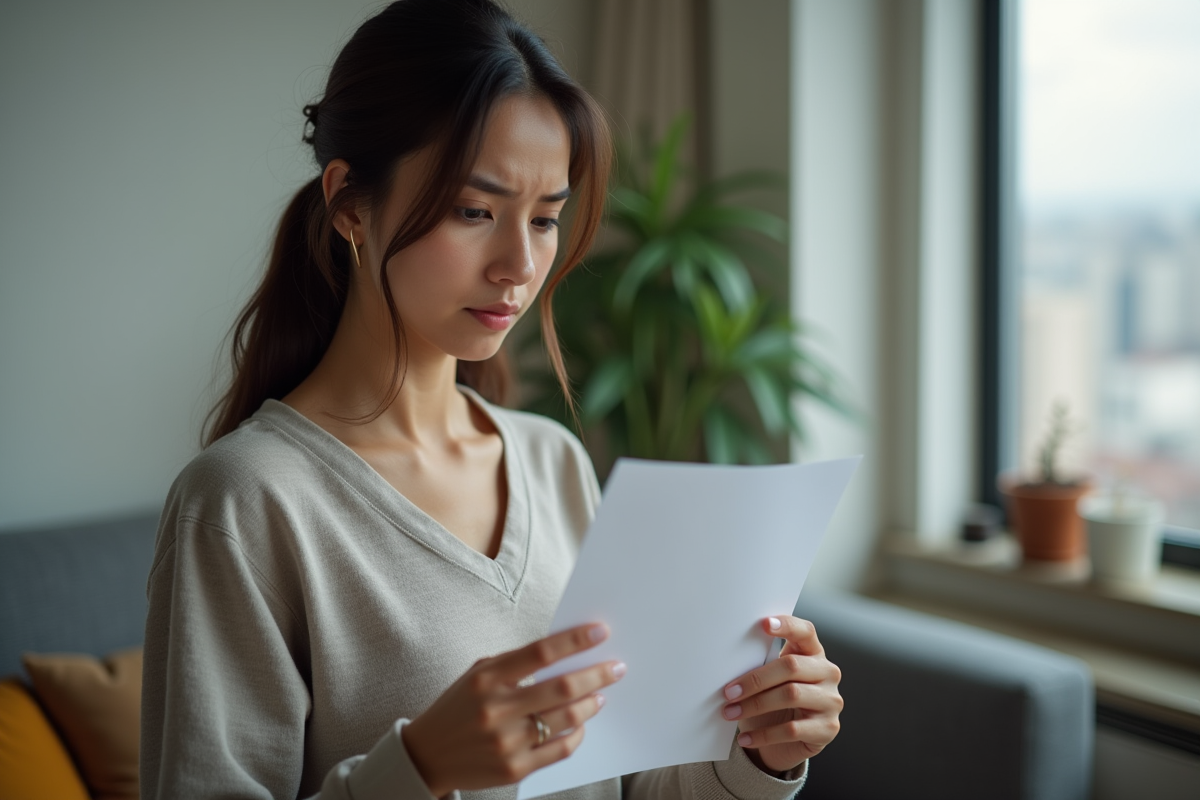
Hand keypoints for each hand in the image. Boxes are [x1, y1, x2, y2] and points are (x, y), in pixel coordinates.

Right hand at [402, 623, 625, 795]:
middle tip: (616, 667)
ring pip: (567, 719)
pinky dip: (578, 733)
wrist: (428, 755)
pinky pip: (560, 748)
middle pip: (562, 687)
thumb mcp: (478, 675)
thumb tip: (565, 652)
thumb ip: (515, 664)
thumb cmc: (459, 707)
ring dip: (592, 703)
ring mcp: (507, 742)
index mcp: (487, 678)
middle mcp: (497, 709)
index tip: (600, 631)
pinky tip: (582, 722)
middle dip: (596, 675)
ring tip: (601, 694)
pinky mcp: (515, 769)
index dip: (574, 640)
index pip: (541, 652)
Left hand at [721, 616, 842, 774]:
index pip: (806, 632)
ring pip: (791, 695)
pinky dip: (764, 734)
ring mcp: (831, 701)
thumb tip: (728, 661)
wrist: (790, 742)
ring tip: (730, 712)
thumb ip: (762, 664)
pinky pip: (792, 729)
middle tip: (728, 691)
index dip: (787, 625)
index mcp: (813, 653)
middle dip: (755, 679)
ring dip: (755, 705)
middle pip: (791, 666)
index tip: (763, 624)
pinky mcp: (827, 728)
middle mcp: (828, 673)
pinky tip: (745, 738)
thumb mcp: (771, 679)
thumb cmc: (776, 700)